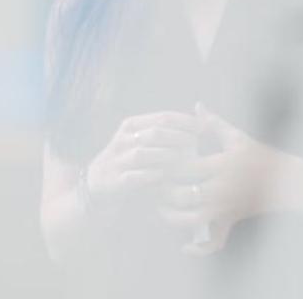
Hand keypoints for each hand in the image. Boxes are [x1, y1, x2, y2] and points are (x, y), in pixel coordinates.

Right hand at [85, 111, 200, 211]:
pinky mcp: (114, 182)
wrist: (97, 185)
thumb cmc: (131, 161)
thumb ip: (167, 129)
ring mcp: (116, 161)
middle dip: (179, 138)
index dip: (187, 121)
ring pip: (143, 154)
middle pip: (156, 133)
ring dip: (167, 157)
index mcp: (132, 125)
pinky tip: (166, 176)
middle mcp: (123, 140)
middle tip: (197, 146)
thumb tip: (203, 117)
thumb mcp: (143, 140)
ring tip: (185, 161)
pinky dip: (151, 176)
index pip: (164, 117)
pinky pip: (134, 177)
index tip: (205, 128)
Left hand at [158, 103, 285, 255]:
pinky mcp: (230, 221)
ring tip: (161, 208)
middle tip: (152, 186)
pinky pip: (214, 242)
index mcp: (222, 165)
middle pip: (184, 195)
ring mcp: (225, 208)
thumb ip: (213, 124)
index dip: (166, 165)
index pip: (186, 167)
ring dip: (172, 217)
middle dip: (164, 192)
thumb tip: (196, 106)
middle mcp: (222, 188)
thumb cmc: (259, 155)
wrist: (285, 180)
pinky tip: (183, 246)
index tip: (155, 162)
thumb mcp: (237, 138)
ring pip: (191, 220)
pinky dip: (198, 249)